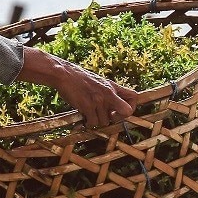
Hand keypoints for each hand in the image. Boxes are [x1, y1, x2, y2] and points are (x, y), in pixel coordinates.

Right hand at [14, 47, 136, 126]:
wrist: (64, 74)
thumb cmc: (80, 79)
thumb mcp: (99, 82)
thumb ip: (109, 93)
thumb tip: (115, 108)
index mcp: (112, 86)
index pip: (134, 97)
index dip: (131, 107)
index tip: (121, 111)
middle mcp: (108, 93)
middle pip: (125, 113)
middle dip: (117, 118)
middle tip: (107, 116)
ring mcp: (99, 100)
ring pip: (105, 122)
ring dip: (97, 121)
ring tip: (89, 112)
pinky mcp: (88, 106)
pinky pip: (93, 123)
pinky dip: (88, 123)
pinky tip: (83, 116)